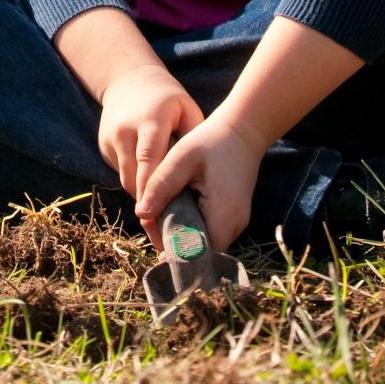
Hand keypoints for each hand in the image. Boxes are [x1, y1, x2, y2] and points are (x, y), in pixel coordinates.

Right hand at [98, 64, 203, 199]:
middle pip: (133, 176)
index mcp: (148, 121)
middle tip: (167, 222)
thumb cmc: (167, 99)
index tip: (162, 211)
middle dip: (149, 200)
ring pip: (125, 179)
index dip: (154, 188)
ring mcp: (110, 139)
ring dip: (142, 193)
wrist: (128, 80)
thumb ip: (193, 139)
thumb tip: (200, 176)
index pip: (149, 158)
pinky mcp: (104, 147)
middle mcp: (124, 131)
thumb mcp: (187, 110)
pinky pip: (121, 172)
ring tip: (162, 208)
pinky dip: (135, 181)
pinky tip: (150, 186)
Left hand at [135, 116, 265, 251]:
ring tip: (163, 209)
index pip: (198, 252)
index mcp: (224, 213)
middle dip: (172, 240)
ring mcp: (236, 224)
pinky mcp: (232, 219)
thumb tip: (141, 214)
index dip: (171, 248)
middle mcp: (235, 225)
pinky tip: (178, 207)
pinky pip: (208, 232)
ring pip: (203, 243)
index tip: (152, 228)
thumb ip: (161, 185)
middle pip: (199, 251)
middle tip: (151, 218)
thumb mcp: (181, 158)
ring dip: (180, 233)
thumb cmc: (212, 141)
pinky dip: (190, 225)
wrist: (243, 131)